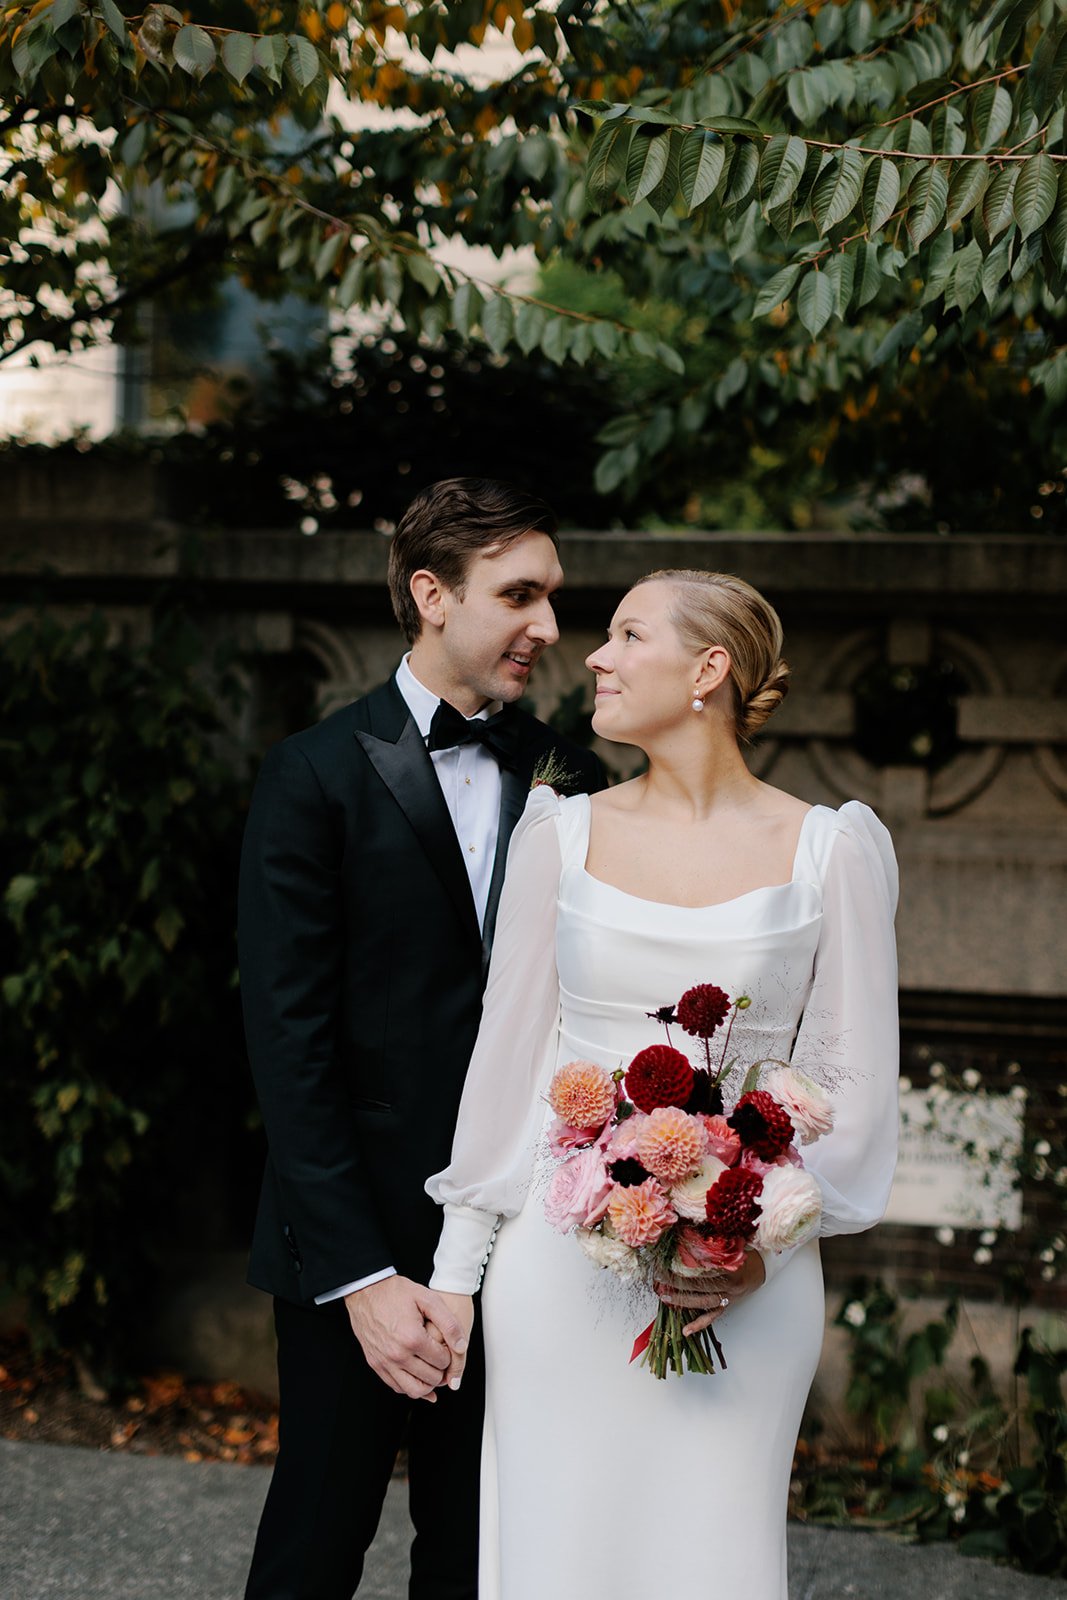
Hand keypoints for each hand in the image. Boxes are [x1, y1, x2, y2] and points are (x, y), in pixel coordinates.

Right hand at [344, 1277, 468, 1400]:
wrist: (366, 1291)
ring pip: (415, 1390)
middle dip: (442, 1370)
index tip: (446, 1344)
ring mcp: (385, 1362)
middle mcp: (397, 1355)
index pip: (443, 1361)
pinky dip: (410, 1386)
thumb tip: (462, 1347)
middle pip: (432, 1379)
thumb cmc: (397, 1293)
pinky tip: (418, 1376)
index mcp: (412, 1338)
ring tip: (432, 1369)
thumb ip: (449, 1323)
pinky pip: (397, 1387)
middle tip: (442, 1357)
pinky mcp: (376, 1364)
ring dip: (428, 1384)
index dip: (449, 1353)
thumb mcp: (429, 1299)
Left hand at [653, 1249, 766, 1336]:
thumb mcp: (731, 1242)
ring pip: (703, 1302)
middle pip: (700, 1285)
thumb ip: (713, 1240)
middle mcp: (729, 1284)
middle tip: (659, 1276)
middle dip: (677, 1281)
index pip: (703, 1267)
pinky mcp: (727, 1307)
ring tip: (664, 1295)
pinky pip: (712, 1317)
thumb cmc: (743, 1252)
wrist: (760, 1268)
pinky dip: (698, 1324)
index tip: (667, 1259)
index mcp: (731, 1266)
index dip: (684, 1264)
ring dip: (682, 1300)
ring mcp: (728, 1298)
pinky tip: (686, 1330)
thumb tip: (686, 1229)